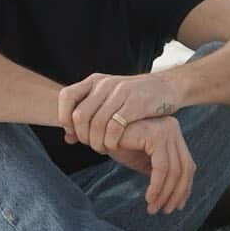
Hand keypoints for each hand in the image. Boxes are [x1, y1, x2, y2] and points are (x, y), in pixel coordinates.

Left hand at [59, 72, 182, 153]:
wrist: (166, 87)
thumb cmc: (134, 99)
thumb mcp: (109, 100)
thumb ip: (89, 115)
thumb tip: (67, 138)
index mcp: (95, 81)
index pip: (66, 96)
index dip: (63, 117)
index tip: (72, 132)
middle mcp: (105, 84)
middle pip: (80, 115)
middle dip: (82, 136)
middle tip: (91, 145)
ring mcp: (120, 93)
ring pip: (96, 123)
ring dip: (96, 142)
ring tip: (103, 149)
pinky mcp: (135, 104)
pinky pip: (114, 127)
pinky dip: (111, 141)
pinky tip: (115, 146)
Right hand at [107, 116, 195, 214]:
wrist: (97, 132)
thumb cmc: (119, 145)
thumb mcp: (144, 159)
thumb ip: (160, 170)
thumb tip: (176, 193)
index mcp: (173, 132)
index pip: (187, 164)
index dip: (184, 188)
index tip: (177, 206)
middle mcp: (173, 128)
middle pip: (185, 168)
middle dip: (176, 194)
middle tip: (165, 211)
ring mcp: (166, 130)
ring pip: (174, 170)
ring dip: (164, 194)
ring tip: (153, 208)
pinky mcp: (155, 135)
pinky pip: (161, 168)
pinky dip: (157, 186)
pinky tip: (149, 198)